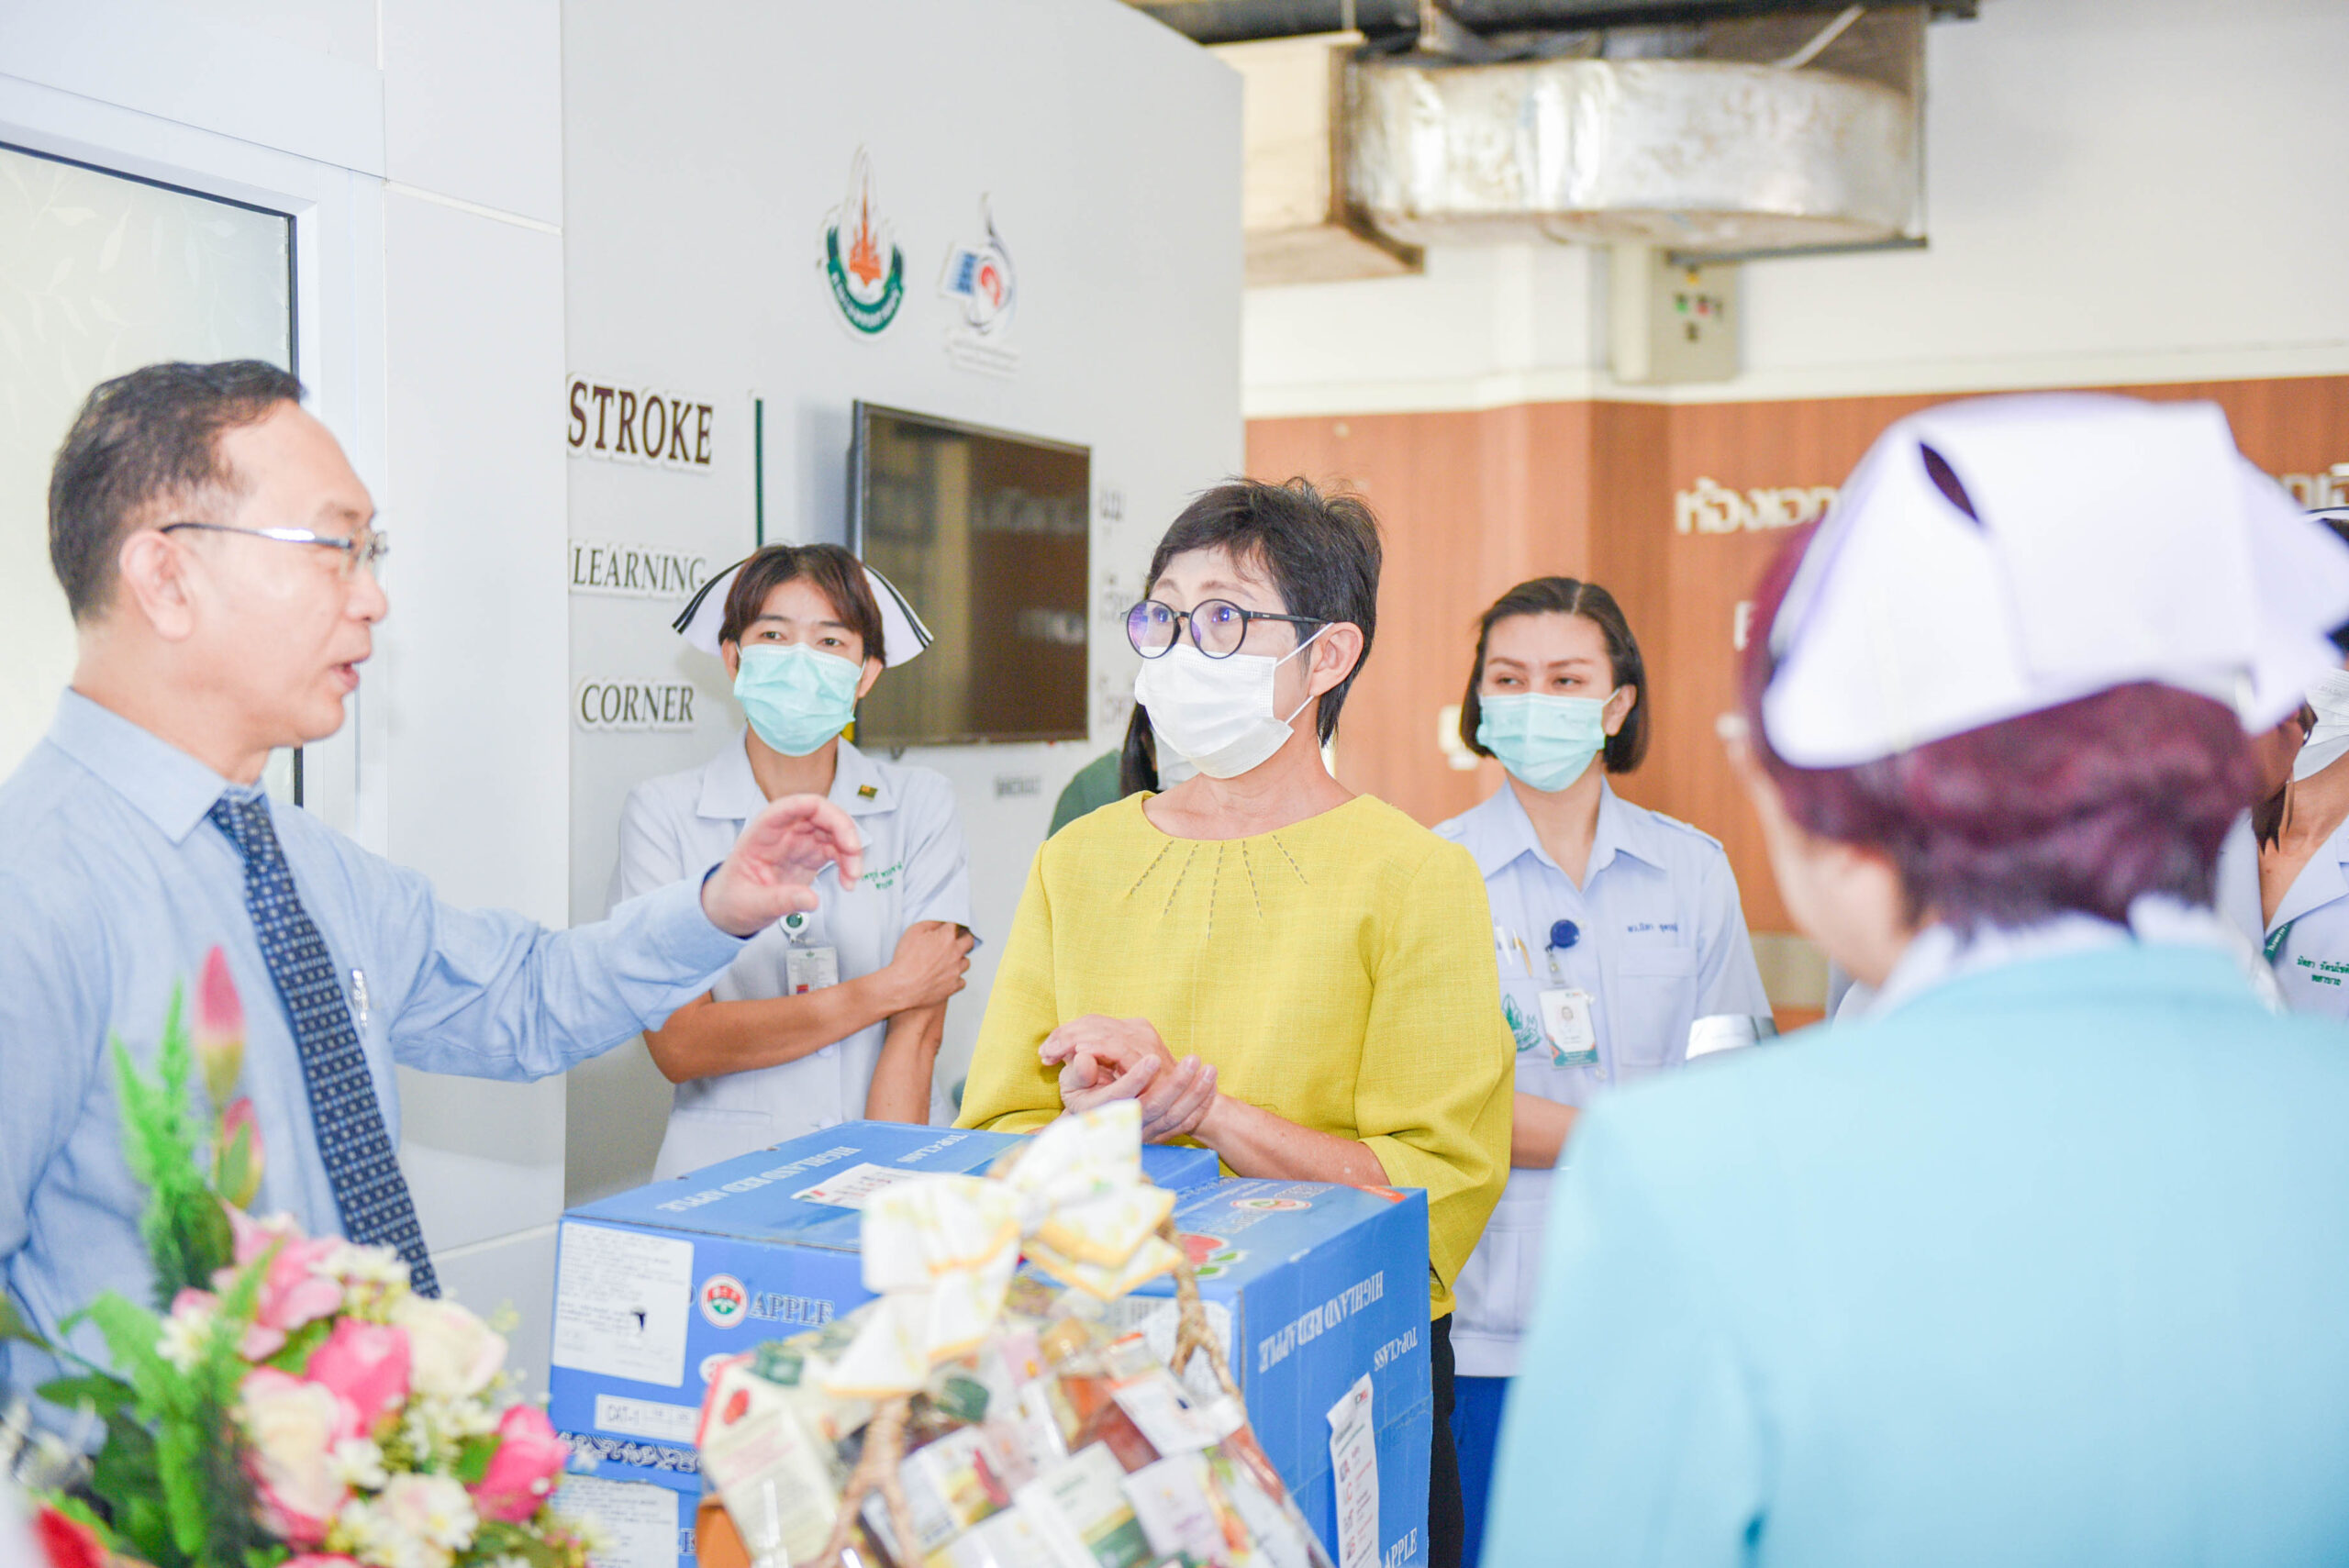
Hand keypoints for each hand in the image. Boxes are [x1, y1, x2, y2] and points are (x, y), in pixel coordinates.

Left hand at [701, 794, 862, 936]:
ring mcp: (799, 842)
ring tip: (853, 877)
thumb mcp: (750, 904)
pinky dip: (847, 863)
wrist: (730, 910)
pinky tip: (848, 881)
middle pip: (820, 813)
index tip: (839, 827)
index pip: (790, 806)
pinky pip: (836, 850)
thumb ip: (780, 901)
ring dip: (850, 849)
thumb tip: (812, 901)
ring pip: (833, 831)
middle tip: (854, 854)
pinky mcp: (810, 856)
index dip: (817, 808)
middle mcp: (784, 831)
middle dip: (843, 829)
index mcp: (762, 832)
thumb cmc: (732, 900)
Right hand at [885, 921, 974, 1010]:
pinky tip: (946, 977)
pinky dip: (955, 978)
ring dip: (959, 960)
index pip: (957, 924)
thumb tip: (940, 920)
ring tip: (947, 961)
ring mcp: (956, 970)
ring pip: (966, 962)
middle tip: (956, 940)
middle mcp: (955, 953)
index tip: (951, 926)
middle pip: (969, 941)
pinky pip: (961, 980)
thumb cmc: (906, 961)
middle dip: (963, 939)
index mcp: (947, 937)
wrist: (903, 988)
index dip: (953, 925)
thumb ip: (931, 923)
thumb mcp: (914, 932)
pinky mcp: (954, 986)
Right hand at [1043, 1016, 1217, 1142]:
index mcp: (1104, 1110)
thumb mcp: (1071, 1085)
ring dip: (1195, 1094)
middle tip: (1193, 1059)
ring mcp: (1146, 1132)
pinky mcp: (1160, 1134)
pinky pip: (1185, 1124)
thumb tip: (1084, 1058)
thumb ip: (1078, 1071)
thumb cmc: (1081, 1097)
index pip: (1122, 1096)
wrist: (1092, 1128)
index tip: (1153, 1058)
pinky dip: (1200, 1107)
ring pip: (1174, 1117)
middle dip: (1177, 1084)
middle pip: (1155, 1108)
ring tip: (1210, 1069)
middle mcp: (1127, 1125)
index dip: (1136, 1078)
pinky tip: (1211, 1086)